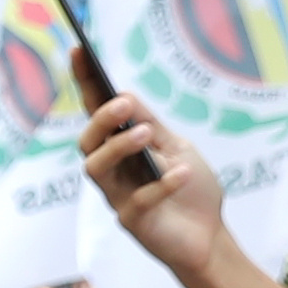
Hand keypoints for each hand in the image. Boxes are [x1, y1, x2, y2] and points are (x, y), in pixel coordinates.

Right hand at [79, 95, 225, 287]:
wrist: (209, 235)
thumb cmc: (192, 190)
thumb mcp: (176, 147)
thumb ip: (151, 126)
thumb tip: (123, 95)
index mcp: (122, 147)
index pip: (97, 111)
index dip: (85, 83)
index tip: (78, 51)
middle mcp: (112, 171)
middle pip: (88, 142)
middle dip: (101, 119)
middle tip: (125, 103)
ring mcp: (118, 196)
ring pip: (97, 168)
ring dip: (119, 147)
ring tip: (146, 134)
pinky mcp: (133, 222)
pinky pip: (139, 200)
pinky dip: (162, 184)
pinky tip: (181, 174)